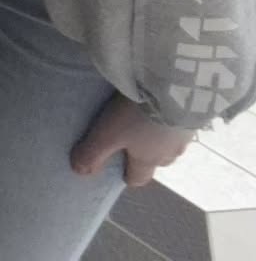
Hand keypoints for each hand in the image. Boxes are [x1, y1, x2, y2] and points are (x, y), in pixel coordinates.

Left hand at [71, 93, 194, 187]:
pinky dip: (170, 120)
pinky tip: (162, 107)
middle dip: (145, 156)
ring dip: (159, 138)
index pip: (139, 178)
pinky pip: (180, 124)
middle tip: (130, 142)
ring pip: (170, 144)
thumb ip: (93, 153)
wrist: (176, 92)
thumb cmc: (137, 118)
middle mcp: (170, 152)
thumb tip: (79, 172)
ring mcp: (184, 135)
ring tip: (145, 121)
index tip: (121, 172)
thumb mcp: (108, 134)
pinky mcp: (192, 116)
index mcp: (149, 160)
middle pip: (157, 162)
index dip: (129, 176)